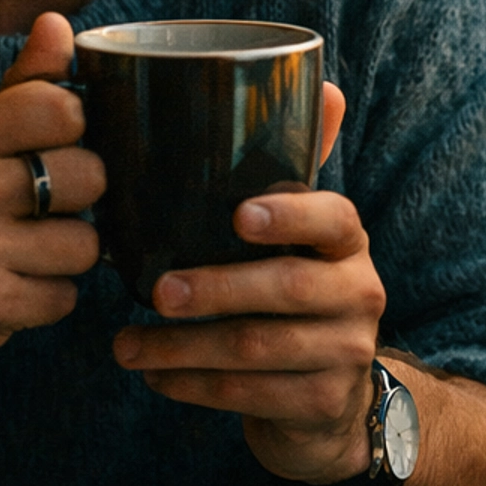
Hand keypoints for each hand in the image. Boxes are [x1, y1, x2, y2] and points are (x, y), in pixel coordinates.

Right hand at [0, 11, 103, 387]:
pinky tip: (14, 288)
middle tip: (39, 209)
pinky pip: (66, 297)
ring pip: (86, 244)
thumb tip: (57, 24)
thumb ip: (18, 88)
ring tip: (25, 252)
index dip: (74, 131)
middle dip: (77, 198)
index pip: (63, 109)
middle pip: (89, 176)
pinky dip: (49, 298)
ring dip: (67, 255)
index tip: (52, 148)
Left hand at [112, 86, 386, 485]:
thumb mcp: (298, 235)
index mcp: (348, 242)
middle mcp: (360, 294)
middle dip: (217, 289)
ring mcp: (345, 353)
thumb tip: (319, 81)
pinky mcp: (321, 404)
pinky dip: (194, 387)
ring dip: (183, 347)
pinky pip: (250, 395)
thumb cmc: (293, 295)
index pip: (333, 217)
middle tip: (155, 291)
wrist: (332, 400)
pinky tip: (153, 377)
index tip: (237, 215)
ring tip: (125, 345)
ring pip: (259, 350)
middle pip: (288, 288)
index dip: (289, 215)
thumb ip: (295, 167)